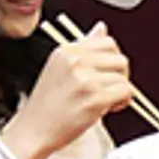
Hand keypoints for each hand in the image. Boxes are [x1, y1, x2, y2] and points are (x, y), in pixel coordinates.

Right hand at [2, 23, 131, 158]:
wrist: (33, 132)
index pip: (108, 42)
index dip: (113, 59)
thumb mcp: (60, 68)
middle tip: (108, 90)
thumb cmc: (47, 105)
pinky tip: (109, 108)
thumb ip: (83, 47)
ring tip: (104, 102)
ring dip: (119, 92)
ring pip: (123, 78)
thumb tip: (101, 27)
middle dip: (120, 76)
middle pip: (120, 59)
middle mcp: (76, 61)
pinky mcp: (95, 98)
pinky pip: (125, 92)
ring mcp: (85, 79)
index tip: (106, 73)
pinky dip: (122, 102)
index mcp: (67, 50)